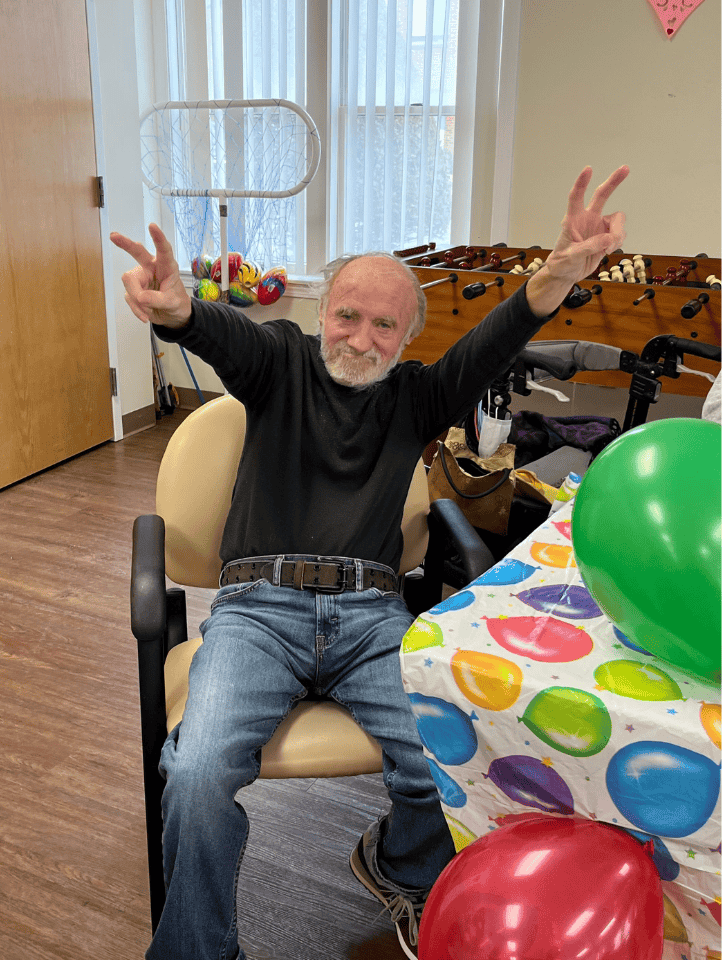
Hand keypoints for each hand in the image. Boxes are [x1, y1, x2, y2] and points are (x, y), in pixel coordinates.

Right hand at [110, 223, 191, 327]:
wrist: (172, 316)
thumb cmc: (177, 303)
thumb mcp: (173, 303)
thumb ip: (158, 299)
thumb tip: (140, 297)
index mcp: (166, 266)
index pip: (163, 250)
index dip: (158, 238)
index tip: (152, 226)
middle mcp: (151, 267)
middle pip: (137, 252)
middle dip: (125, 244)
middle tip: (114, 236)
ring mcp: (140, 278)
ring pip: (130, 283)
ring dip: (138, 300)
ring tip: (150, 310)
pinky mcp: (133, 289)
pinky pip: (130, 298)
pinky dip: (137, 309)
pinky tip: (145, 315)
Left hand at [545, 165, 628, 283]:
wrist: (567, 274)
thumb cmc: (562, 263)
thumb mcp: (571, 256)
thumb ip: (589, 247)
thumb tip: (609, 239)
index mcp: (573, 220)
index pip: (576, 198)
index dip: (581, 183)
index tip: (588, 169)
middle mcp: (587, 219)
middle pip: (602, 195)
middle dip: (613, 182)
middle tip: (625, 169)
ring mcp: (598, 226)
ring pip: (617, 220)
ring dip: (618, 233)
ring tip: (608, 248)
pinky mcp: (607, 235)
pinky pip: (620, 234)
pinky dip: (618, 242)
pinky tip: (608, 250)